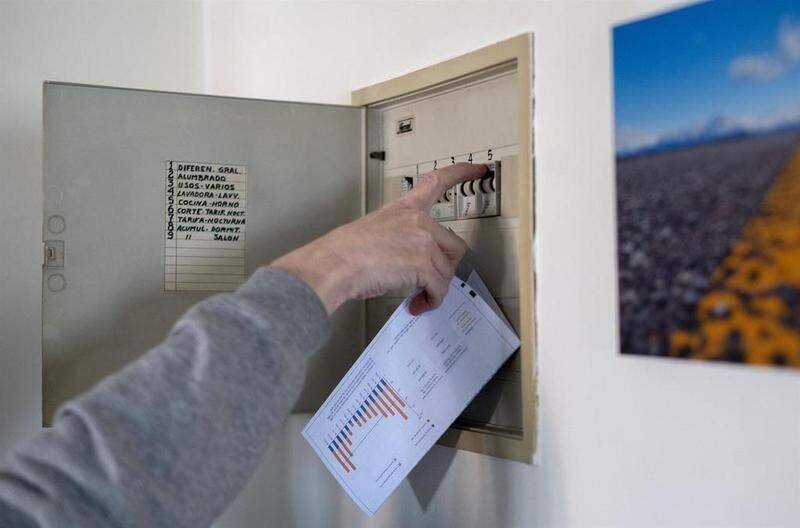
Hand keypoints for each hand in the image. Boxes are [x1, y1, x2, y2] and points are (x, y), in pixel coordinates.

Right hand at [271, 163, 487, 314]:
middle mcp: (418, 220)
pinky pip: (439, 287)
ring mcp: (422, 241)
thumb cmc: (343, 253)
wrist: (333, 265)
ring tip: (418, 298)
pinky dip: (431, 301)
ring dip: (435, 289)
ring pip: (446, 271)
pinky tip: (418, 306)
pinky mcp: (422, 263)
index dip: (461, 173)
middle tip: (428, 283)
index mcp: (404, 208)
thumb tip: (408, 264)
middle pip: (454, 245)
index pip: (437, 182)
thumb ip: (399, 239)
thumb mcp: (374, 231)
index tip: (479, 168)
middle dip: (444, 268)